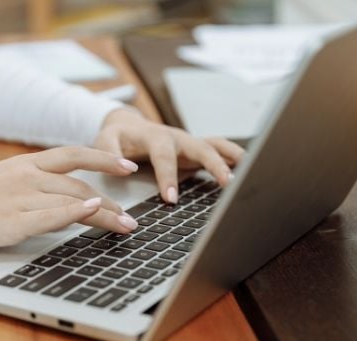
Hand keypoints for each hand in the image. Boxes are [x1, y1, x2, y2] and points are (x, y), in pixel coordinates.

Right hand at [0, 147, 139, 250]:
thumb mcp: (1, 180)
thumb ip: (32, 183)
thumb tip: (65, 195)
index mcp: (24, 164)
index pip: (73, 155)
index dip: (104, 159)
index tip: (127, 167)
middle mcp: (26, 176)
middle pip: (80, 184)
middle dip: (112, 202)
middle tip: (131, 217)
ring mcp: (19, 198)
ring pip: (73, 201)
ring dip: (105, 214)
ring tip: (125, 226)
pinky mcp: (11, 222)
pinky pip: (51, 215)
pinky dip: (76, 212)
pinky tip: (96, 212)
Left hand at [95, 109, 244, 202]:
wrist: (127, 126)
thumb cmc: (117, 136)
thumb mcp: (105, 140)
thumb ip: (109, 151)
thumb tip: (125, 167)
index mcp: (155, 136)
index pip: (164, 156)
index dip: (168, 177)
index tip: (171, 199)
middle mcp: (177, 138)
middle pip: (200, 147)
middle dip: (215, 164)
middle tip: (226, 183)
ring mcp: (189, 143)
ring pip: (215, 145)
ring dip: (233, 157)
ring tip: (251, 171)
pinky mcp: (196, 150)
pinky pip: (218, 151)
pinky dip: (234, 159)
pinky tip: (248, 172)